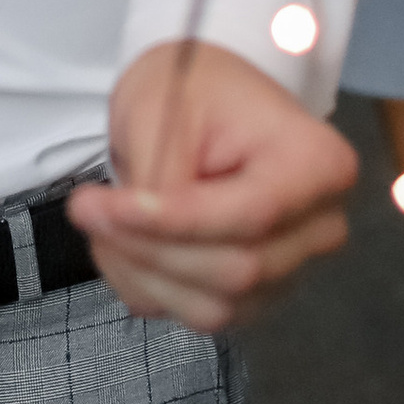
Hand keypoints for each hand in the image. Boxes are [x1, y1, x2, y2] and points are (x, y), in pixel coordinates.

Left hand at [73, 40, 358, 332]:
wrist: (204, 99)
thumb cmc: (193, 87)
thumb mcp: (167, 108)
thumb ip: (160, 176)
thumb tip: (132, 231)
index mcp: (319, 165)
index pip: (251, 216)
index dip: (172, 223)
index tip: (103, 206)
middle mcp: (320, 227)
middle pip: (236, 270)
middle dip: (148, 248)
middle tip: (84, 209)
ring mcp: (292, 268)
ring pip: (216, 307)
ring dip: (142, 274)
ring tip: (100, 223)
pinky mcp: (258, 295)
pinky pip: (200, 316)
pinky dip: (148, 288)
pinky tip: (123, 245)